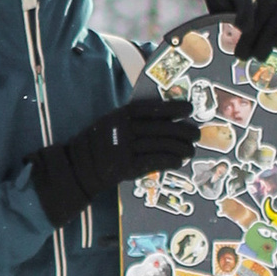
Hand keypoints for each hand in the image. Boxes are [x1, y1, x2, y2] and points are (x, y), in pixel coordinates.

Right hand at [28, 101, 199, 228]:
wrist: (80, 166)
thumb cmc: (99, 141)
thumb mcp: (111, 122)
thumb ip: (133, 119)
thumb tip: (166, 118)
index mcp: (120, 115)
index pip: (152, 109)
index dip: (172, 108)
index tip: (189, 109)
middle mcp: (123, 130)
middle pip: (161, 129)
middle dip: (183, 131)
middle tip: (196, 133)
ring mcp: (125, 149)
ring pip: (161, 146)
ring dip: (181, 148)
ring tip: (191, 150)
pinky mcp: (127, 167)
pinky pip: (155, 162)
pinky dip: (170, 161)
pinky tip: (179, 161)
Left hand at [202, 0, 276, 59]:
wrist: (267, 34)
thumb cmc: (240, 22)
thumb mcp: (226, 15)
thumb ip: (217, 2)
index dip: (245, 12)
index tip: (242, 27)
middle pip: (259, 20)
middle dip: (249, 40)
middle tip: (242, 55)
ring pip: (274, 28)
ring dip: (265, 45)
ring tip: (257, 55)